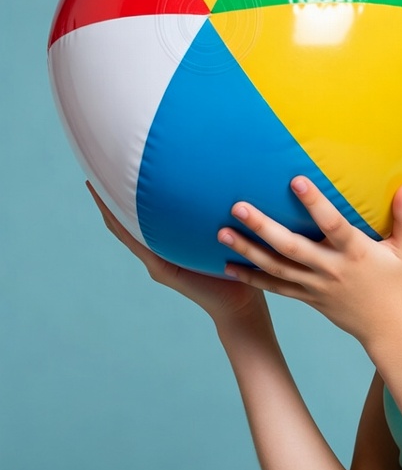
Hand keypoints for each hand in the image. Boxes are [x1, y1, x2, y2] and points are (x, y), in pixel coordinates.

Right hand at [87, 182, 266, 325]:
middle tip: (93, 170)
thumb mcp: (225, 231)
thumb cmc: (240, 264)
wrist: (240, 301)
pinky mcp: (164, 270)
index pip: (140, 214)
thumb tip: (224, 175)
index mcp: (169, 242)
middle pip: (124, 220)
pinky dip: (125, 229)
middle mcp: (158, 251)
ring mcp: (158, 261)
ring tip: (94, 185)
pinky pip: (140, 245)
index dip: (123, 194)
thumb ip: (216, 212)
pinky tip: (114, 213)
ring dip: (108, 210)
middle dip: (108, 197)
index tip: (112, 168)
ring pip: (124, 231)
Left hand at [217, 177, 401, 348]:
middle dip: (263, 227)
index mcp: (356, 253)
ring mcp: (316, 286)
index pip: (332, 225)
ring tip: (221, 233)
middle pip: (291, 247)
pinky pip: (275, 288)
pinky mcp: (308, 298)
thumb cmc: (400, 284)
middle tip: (238, 207)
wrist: (390, 329)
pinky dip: (251, 278)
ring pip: (276, 268)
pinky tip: (228, 266)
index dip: (315, 204)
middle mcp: (332, 269)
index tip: (296, 181)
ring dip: (247, 250)